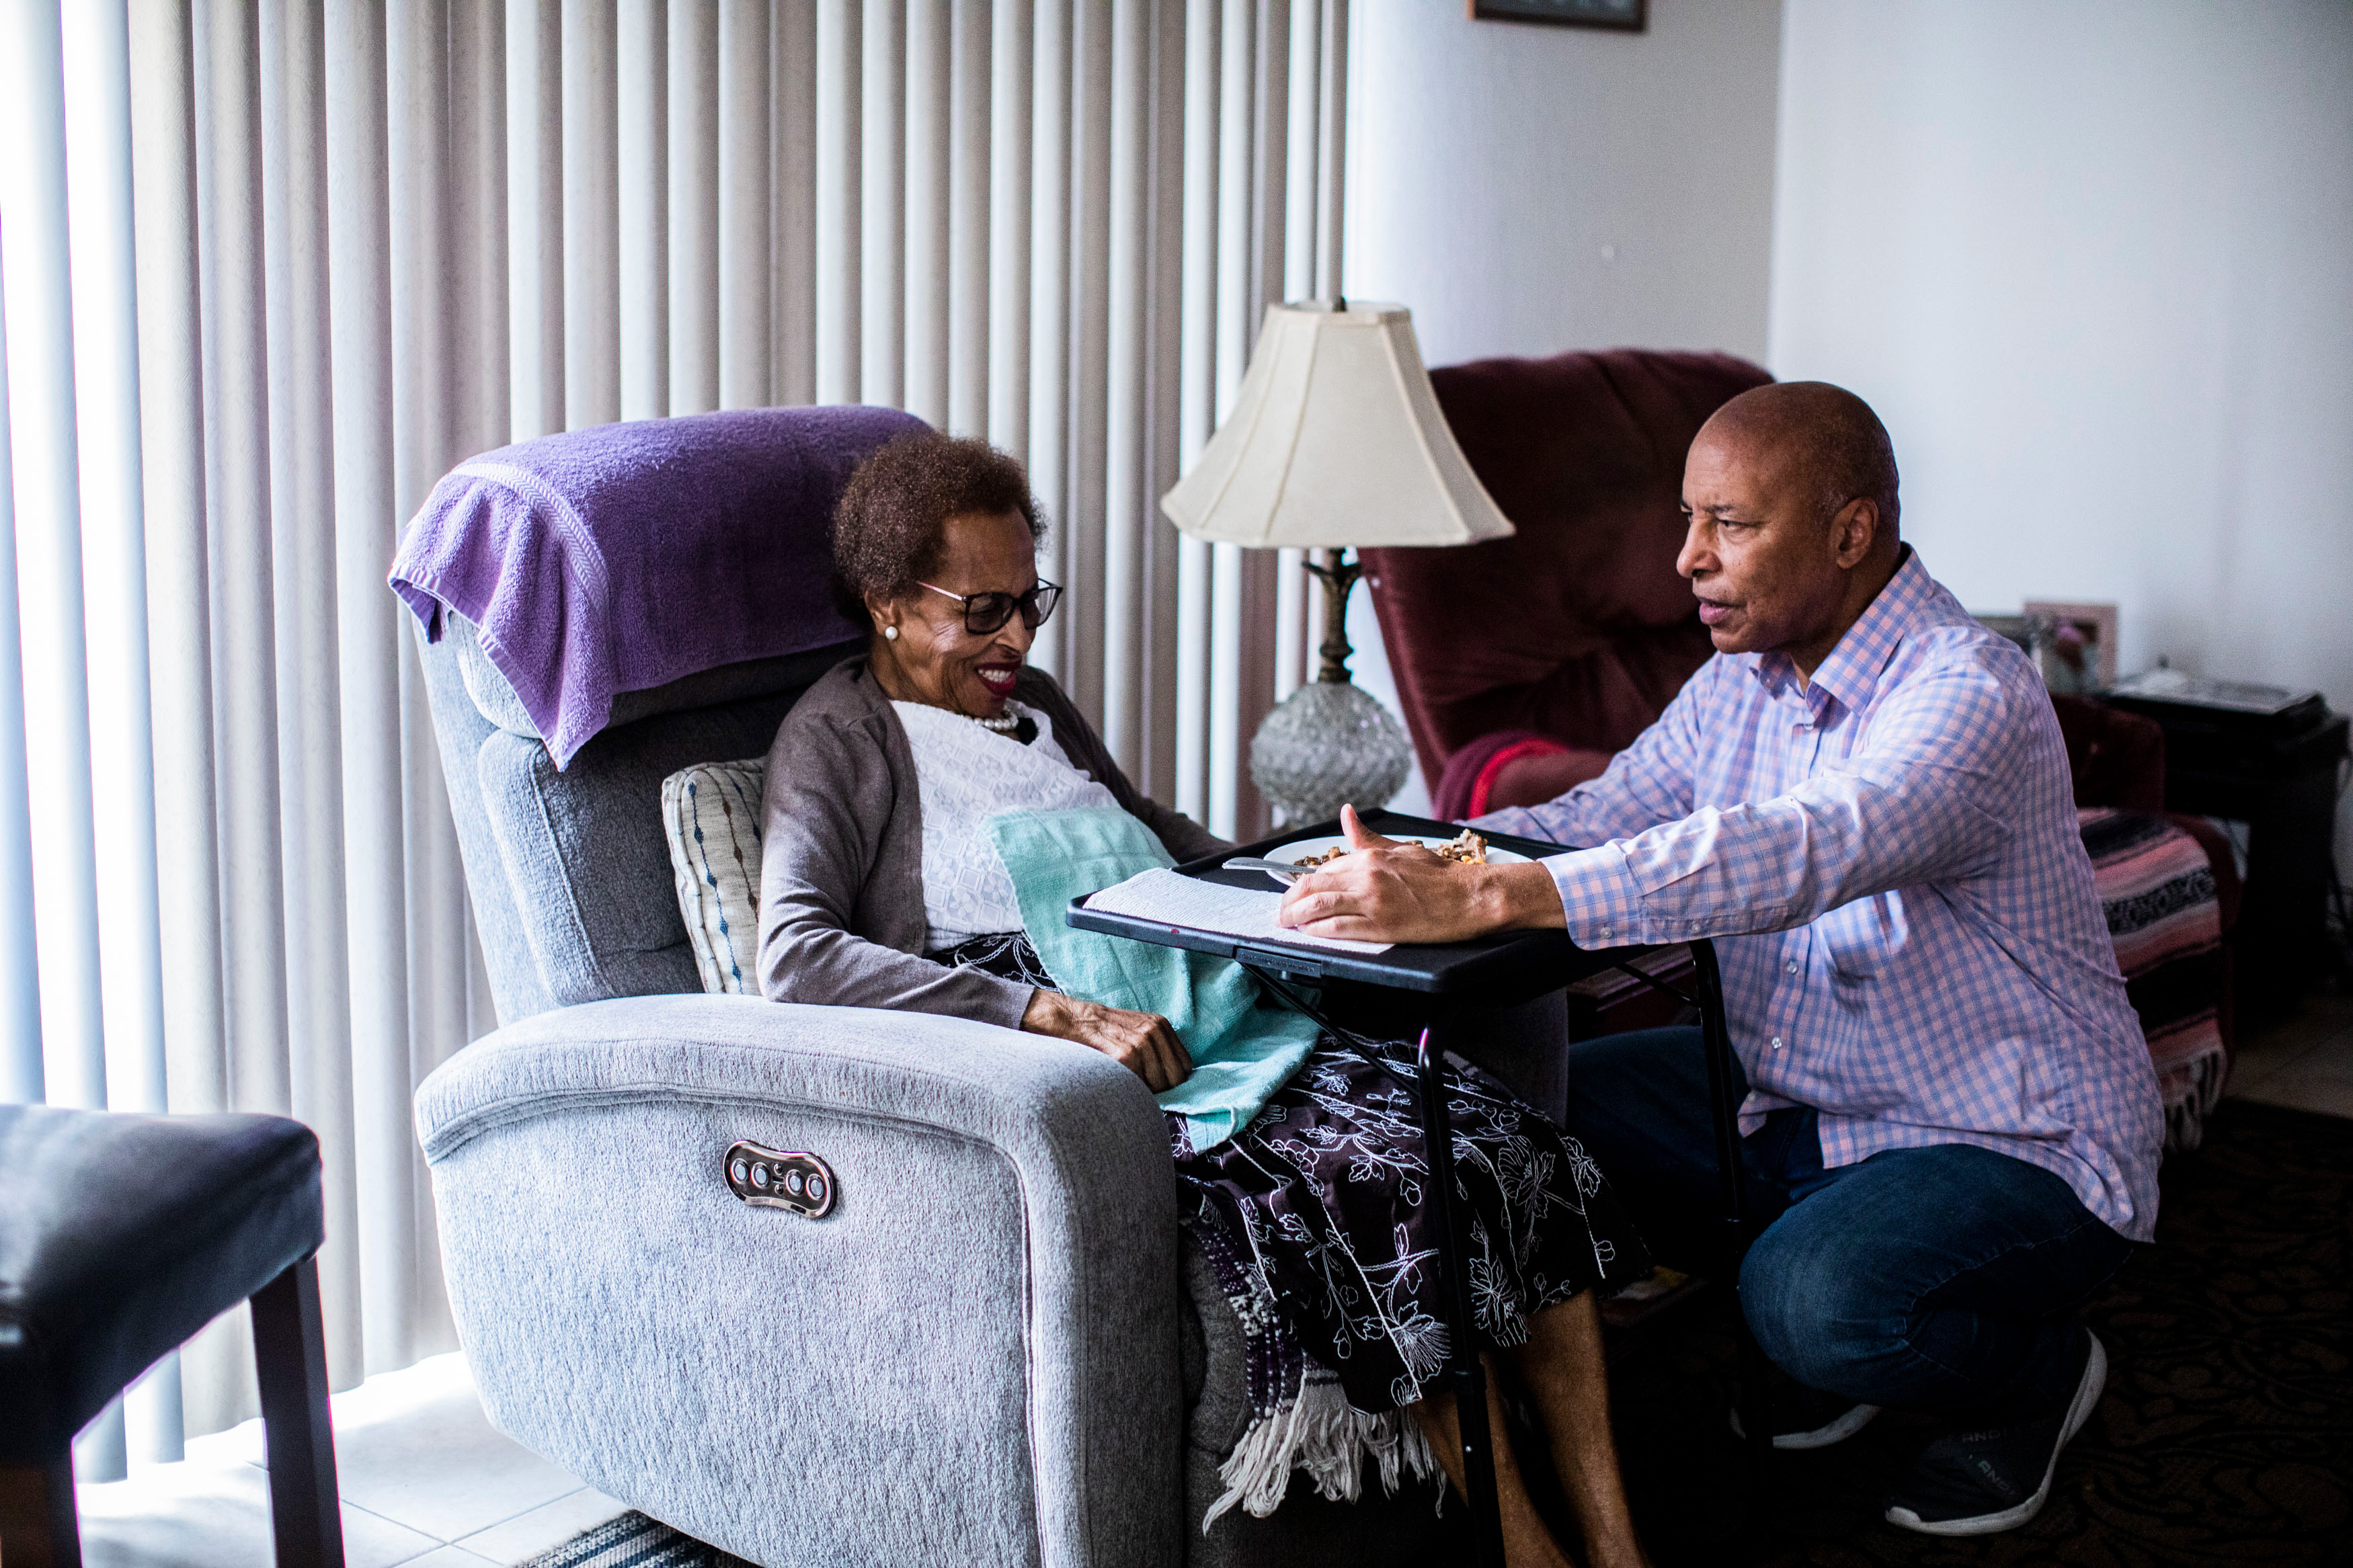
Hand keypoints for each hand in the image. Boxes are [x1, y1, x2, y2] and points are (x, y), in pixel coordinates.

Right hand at [1021, 990, 1191, 1092]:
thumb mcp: (1137, 1028)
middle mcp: (1153, 1030)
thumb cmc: (1104, 1031)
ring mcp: (1140, 1042)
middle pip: (1176, 1077)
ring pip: (1160, 1084)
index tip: (1156, 1080)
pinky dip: (1131, 1087)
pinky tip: (1118, 1077)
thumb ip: (1158, 1047)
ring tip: (1127, 1079)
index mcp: (1160, 1024)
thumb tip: (1177, 1075)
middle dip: (1161, 1087)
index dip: (1172, 1077)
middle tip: (1141, 1083)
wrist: (1072, 1020)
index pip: (1185, 1065)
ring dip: (1145, 1088)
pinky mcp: (1125, 1056)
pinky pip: (1140, 1084)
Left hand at [1275, 804, 1564, 943]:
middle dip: (1289, 902)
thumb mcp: (1401, 848)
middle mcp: (1366, 877)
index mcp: (1370, 857)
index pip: (1322, 870)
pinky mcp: (1381, 926)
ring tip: (1286, 924)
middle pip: (1311, 888)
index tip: (1293, 894)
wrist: (1471, 896)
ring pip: (1317, 908)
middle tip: (1281, 913)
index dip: (1301, 884)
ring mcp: (1372, 902)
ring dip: (1295, 918)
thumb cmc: (1441, 876)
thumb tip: (1346, 813)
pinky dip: (1317, 932)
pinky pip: (1337, 929)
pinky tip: (1308, 934)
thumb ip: (1367, 837)